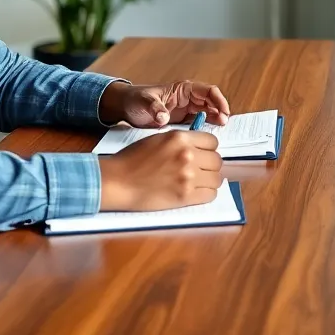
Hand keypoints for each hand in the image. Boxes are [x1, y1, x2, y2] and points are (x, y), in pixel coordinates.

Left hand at [98, 80, 230, 127]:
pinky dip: (206, 128)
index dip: (218, 100)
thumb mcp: (144, 102)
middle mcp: (188, 98)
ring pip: (208, 113)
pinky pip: (199, 123)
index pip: (208, 91)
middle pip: (211, 103)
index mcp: (183, 89)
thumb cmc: (135, 100)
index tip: (223, 112)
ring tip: (219, 131)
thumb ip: (154, 108)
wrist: (126, 108)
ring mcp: (187, 110)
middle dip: (220, 112)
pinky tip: (208, 137)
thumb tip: (163, 117)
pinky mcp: (183, 121)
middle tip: (223, 124)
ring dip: (215, 120)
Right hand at [98, 130, 223, 210]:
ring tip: (199, 182)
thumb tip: (201, 148)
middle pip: (217, 160)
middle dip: (210, 165)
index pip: (213, 142)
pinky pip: (210, 195)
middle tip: (200, 170)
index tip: (203, 155)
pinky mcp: (185, 196)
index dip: (208, 149)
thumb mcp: (159, 139)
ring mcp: (188, 176)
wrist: (117, 182)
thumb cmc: (133, 160)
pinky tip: (196, 192)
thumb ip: (181, 142)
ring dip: (210, 181)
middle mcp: (188, 155)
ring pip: (217, 179)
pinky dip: (206, 194)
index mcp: (180, 138)